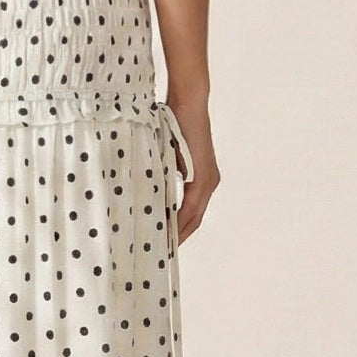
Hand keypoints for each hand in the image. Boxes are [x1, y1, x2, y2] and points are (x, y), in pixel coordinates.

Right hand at [166, 95, 219, 246]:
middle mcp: (210, 182)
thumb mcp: (166, 154)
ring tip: (163, 247)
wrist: (188, 103)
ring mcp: (208, 179)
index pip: (191, 213)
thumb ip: (162, 173)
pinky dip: (180, 218)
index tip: (164, 243)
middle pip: (194, 220)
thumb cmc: (174, 122)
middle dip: (179, 237)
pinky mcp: (203, 175)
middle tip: (162, 254)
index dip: (178, 230)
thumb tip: (147, 189)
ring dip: (179, 232)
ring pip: (194, 216)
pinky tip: (168, 229)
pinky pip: (192, 205)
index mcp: (201, 179)